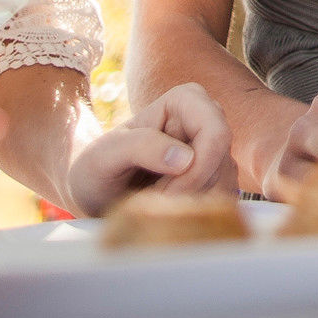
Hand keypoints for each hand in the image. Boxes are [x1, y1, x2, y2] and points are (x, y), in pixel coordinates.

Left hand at [66, 82, 236, 216]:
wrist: (93, 193)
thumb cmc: (96, 168)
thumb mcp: (104, 156)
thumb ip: (140, 147)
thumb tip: (186, 158)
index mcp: (185, 101)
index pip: (216, 132)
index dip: (197, 168)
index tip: (163, 192)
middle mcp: (205, 122)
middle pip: (221, 163)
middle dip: (189, 192)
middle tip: (154, 203)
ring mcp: (212, 153)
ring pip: (224, 186)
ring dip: (190, 206)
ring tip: (154, 205)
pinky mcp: (214, 181)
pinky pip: (222, 203)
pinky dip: (195, 215)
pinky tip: (167, 212)